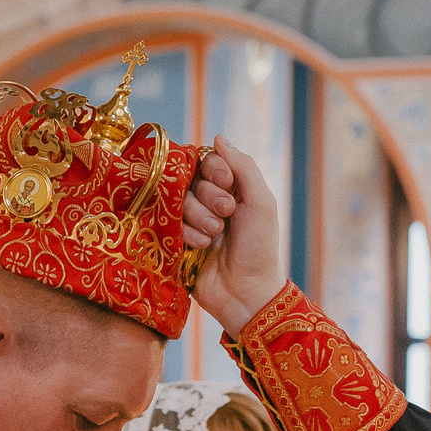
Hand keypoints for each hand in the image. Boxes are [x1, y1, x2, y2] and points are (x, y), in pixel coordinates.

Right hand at [181, 137, 285, 336]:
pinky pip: (169, 223)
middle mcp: (208, 201)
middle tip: (226, 215)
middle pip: (190, 179)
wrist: (245, 293)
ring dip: (199, 217)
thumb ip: (243, 167)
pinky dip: (188, 233)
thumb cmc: (259, 248)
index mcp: (230, 188)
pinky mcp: (175, 240)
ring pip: (178, 201)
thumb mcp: (261, 203)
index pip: (208, 161)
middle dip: (209, 197)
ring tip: (215, 236)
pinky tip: (202, 247)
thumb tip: (218, 138)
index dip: (214, 170)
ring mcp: (190, 221)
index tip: (227, 184)